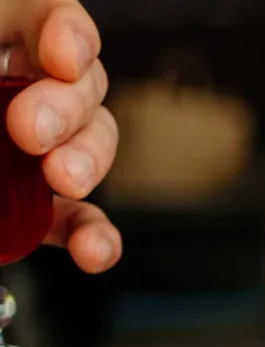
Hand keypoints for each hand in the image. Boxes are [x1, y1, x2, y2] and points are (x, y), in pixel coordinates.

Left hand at [4, 1, 118, 271]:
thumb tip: (41, 101)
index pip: (46, 15)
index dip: (65, 31)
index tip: (59, 56)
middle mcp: (14, 91)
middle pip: (80, 85)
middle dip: (67, 108)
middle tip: (28, 131)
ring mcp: (28, 152)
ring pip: (91, 147)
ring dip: (86, 162)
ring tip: (61, 180)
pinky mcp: (32, 210)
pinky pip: (77, 220)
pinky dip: (92, 236)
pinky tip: (94, 251)